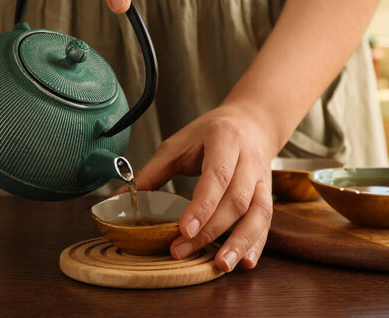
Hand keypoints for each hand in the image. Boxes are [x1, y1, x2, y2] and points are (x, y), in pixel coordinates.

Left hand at [134, 105, 273, 271]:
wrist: (252, 122)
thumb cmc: (212, 132)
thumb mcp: (179, 144)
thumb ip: (152, 172)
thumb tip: (120, 198)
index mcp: (225, 140)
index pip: (217, 175)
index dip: (202, 205)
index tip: (184, 229)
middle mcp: (249, 159)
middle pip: (236, 199)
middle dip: (210, 230)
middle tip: (181, 250)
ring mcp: (262, 179)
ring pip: (258, 213)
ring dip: (240, 242)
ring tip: (220, 265)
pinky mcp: (268, 194)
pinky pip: (266, 222)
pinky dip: (257, 244)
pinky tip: (246, 262)